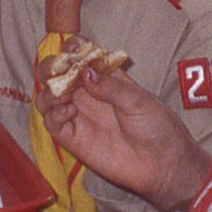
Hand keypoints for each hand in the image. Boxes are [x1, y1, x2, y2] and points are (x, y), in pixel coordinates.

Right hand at [37, 46, 211, 208]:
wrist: (163, 163)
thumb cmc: (157, 127)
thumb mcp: (138, 101)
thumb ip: (110, 86)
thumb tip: (85, 72)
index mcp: (105, 78)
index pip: (80, 56)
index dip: (72, 48)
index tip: (72, 47)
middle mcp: (87, 95)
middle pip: (56, 74)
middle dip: (51, 68)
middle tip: (58, 71)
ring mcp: (79, 116)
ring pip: (48, 98)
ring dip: (48, 92)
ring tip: (63, 95)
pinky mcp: (74, 139)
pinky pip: (52, 123)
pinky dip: (53, 114)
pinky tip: (70, 112)